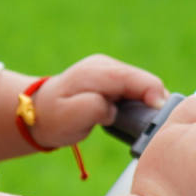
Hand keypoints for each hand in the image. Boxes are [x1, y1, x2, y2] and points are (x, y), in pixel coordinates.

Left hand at [29, 55, 169, 148]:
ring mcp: (111, 72)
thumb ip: (95, 109)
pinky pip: (137, 91)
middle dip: (154, 104)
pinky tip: (135, 120)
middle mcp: (108, 67)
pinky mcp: (114, 81)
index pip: (140, 79)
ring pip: (144, 87)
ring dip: (147, 105)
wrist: (38, 112)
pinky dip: (140, 105)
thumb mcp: (70, 117)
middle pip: (147, 82)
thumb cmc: (53, 117)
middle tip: (152, 129)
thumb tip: (114, 110)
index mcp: (98, 72)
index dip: (155, 97)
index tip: (157, 119)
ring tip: (144, 126)